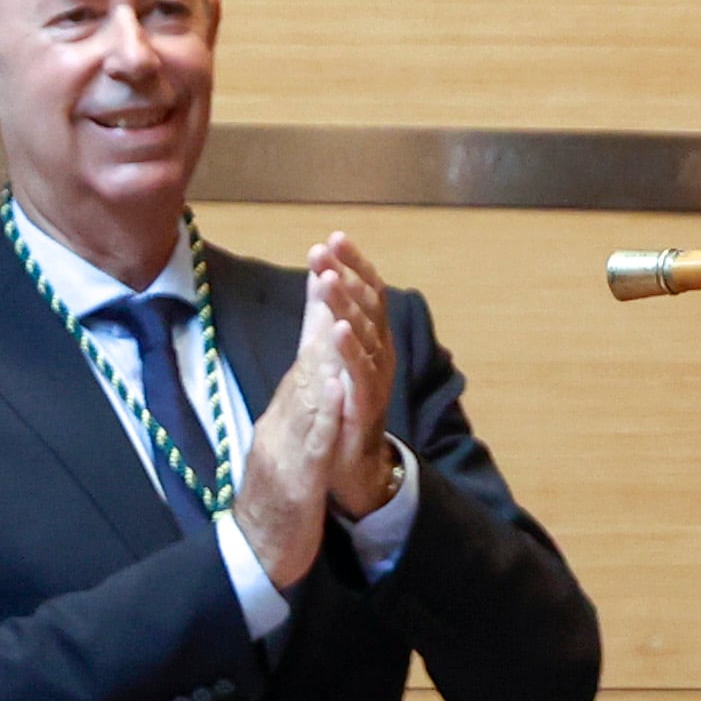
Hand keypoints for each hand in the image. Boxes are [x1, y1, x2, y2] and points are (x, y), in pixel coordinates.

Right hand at [235, 261, 374, 588]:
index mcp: (283, 416)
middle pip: (303, 361)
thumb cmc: (277, 505)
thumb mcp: (290, 448)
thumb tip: (315, 373)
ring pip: (307, 395)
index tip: (325, 264)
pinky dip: (326, 414)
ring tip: (335, 312)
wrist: (255, 560)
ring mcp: (285, 452)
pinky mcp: (296, 483)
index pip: (303, 355)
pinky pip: (314, 443)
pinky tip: (340, 387)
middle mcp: (280, 425)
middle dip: (317, 312)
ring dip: (321, 353)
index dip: (314, 309)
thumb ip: (300, 411)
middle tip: (326, 265)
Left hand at [306, 232, 401, 517]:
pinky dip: (349, 348)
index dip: (353, 263)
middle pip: (369, 305)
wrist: (352, 462)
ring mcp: (376, 377)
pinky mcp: (366, 403)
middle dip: (347, 274)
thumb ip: (326, 314)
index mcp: (374, 338)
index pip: (368, 291)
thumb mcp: (332, 351)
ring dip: (346, 304)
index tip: (333, 238)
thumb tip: (319, 273)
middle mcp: (381, 352)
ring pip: (364, 333)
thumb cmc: (344, 404)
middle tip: (324, 250)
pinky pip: (360, 371)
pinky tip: (337, 328)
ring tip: (328, 279)